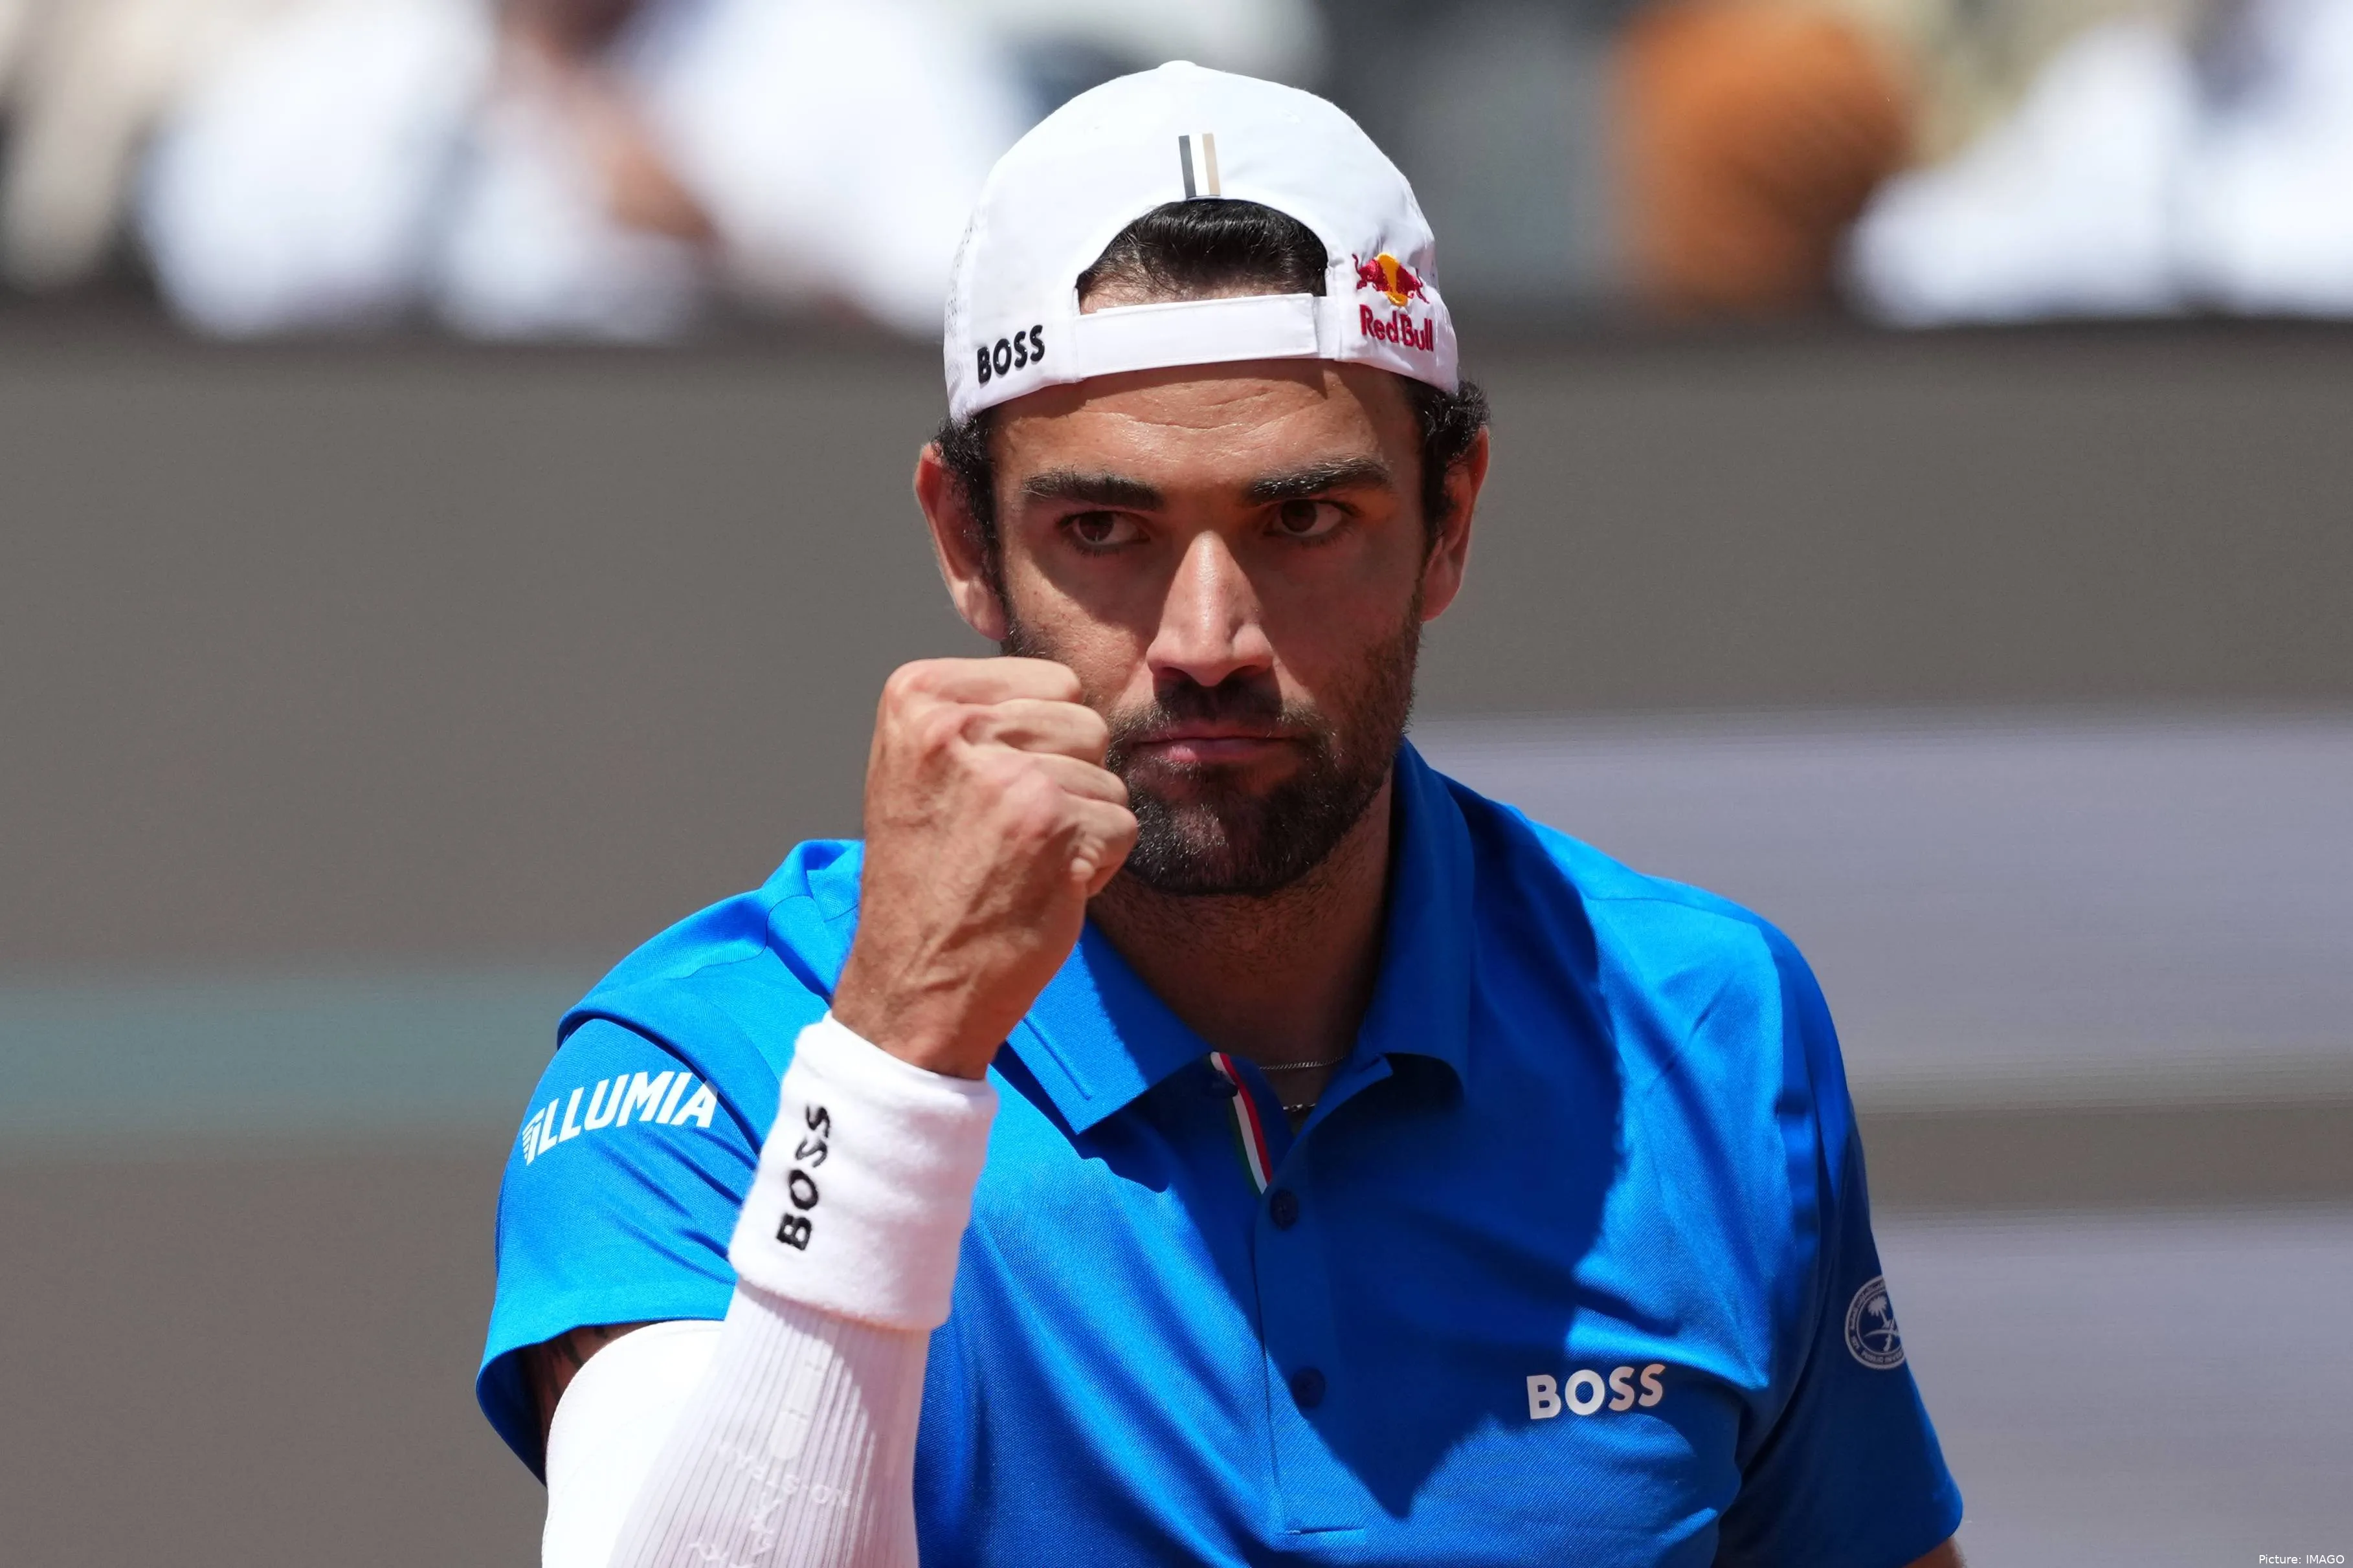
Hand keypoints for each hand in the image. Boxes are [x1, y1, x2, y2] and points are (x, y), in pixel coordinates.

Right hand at [833, 658, 1136, 1078]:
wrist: (913, 981)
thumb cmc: (927, 879)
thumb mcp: (920, 769)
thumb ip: (981, 715)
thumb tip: (1068, 687)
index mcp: (917, 695)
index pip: (1050, 680)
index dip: (1038, 743)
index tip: (984, 793)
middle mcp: (956, 724)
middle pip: (1085, 721)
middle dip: (1068, 779)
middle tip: (1008, 834)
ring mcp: (1007, 773)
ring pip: (1108, 775)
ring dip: (1083, 823)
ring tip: (1022, 860)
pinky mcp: (1054, 824)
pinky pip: (1123, 824)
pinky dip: (1099, 865)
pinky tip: (1044, 888)